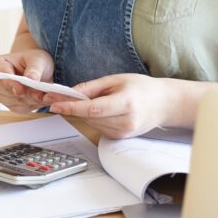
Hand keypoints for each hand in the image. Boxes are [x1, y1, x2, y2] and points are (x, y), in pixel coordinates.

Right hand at [0, 49, 54, 113]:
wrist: (37, 69)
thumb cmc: (33, 61)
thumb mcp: (37, 59)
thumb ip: (34, 69)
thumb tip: (31, 79)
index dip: (9, 84)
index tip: (20, 89)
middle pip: (7, 92)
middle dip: (25, 93)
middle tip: (42, 94)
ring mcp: (0, 96)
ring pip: (15, 101)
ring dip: (32, 100)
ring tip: (46, 96)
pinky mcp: (10, 105)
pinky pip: (21, 108)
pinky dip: (34, 104)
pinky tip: (43, 100)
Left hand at [42, 74, 175, 138]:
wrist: (163, 104)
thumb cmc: (141, 88)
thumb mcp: (117, 79)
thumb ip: (92, 87)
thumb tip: (70, 92)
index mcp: (126, 104)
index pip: (93, 109)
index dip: (72, 107)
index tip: (55, 104)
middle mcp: (125, 122)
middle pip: (89, 117)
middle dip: (70, 107)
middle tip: (54, 97)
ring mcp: (123, 133)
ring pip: (91, 123)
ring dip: (80, 113)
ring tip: (78, 100)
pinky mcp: (119, 138)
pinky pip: (98, 127)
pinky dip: (92, 118)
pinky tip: (97, 109)